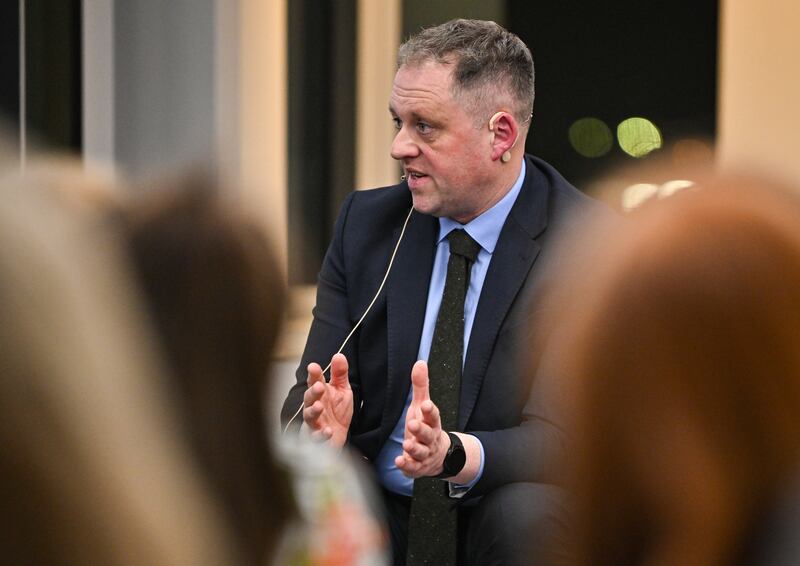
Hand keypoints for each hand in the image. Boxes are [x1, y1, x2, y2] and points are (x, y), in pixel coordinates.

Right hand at [302, 353, 352, 446]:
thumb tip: (339, 355)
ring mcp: (314, 423)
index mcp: (321, 394)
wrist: (337, 437)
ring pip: (309, 417)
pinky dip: (321, 435)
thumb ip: (340, 374)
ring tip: (319, 407)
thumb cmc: (336, 412)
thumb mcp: (342, 391)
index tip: (313, 366)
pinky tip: (328, 431)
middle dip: (313, 392)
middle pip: (309, 398)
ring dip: (313, 411)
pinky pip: (316, 437)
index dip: (313, 375)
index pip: (315, 382)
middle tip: (319, 386)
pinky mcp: (317, 439)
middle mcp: (314, 407)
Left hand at [395, 360, 449, 477]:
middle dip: (421, 430)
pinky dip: (407, 465)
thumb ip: (421, 386)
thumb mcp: (423, 406)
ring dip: (414, 449)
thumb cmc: (426, 426)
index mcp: (432, 422)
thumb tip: (420, 362)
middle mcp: (430, 438)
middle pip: (428, 434)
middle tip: (412, 425)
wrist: (438, 455)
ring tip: (406, 445)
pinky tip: (399, 461)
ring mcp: (424, 454)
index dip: (430, 411)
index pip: (433, 415)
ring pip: (421, 452)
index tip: (426, 405)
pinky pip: (413, 468)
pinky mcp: (417, 466)